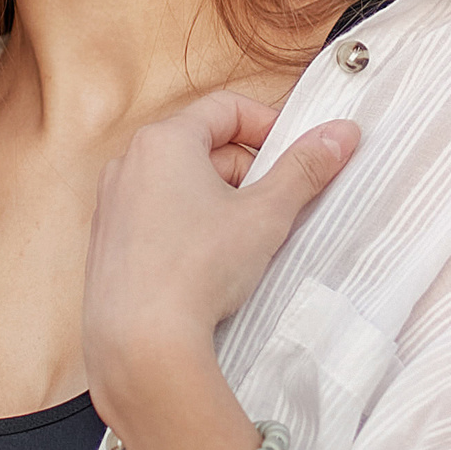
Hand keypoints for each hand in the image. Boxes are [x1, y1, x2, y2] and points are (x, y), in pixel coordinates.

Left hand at [81, 93, 359, 419]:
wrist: (141, 341)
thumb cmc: (198, 269)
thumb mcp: (266, 214)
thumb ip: (304, 169)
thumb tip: (341, 134)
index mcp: (164, 141)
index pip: (226, 108)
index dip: (269, 126)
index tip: (295, 156)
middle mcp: (129, 163)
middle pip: (203, 145)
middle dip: (248, 171)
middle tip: (279, 205)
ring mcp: (113, 204)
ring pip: (180, 183)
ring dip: (221, 200)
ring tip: (247, 240)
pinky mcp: (110, 243)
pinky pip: (158, 216)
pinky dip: (190, 226)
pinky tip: (211, 264)